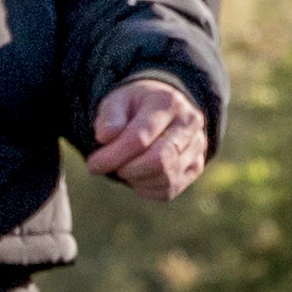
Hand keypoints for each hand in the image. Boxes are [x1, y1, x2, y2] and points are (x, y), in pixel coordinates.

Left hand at [86, 75, 208, 202]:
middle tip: (109, 168)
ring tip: (123, 168)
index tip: (94, 164)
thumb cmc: (134, 107)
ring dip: (136, 180)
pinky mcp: (196, 167)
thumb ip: (109, 116)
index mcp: (168, 102)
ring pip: (166, 178)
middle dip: (127, 170)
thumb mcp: (117, 101)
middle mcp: (190, 123)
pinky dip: (146, 189)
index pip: (140, 137)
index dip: (113, 156)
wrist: (160, 110)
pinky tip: (136, 176)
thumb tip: (105, 136)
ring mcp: (197, 146)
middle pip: (159, 160)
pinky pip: (169, 190)